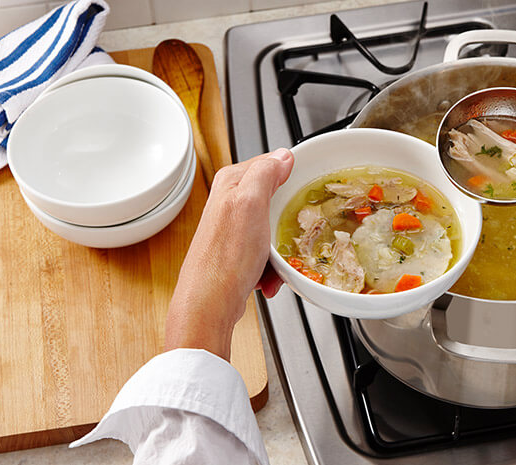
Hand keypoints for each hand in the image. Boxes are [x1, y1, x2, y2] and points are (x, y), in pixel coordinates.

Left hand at [165, 148, 293, 358]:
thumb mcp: (250, 203)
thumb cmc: (225, 258)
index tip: (306, 193)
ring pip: (274, 230)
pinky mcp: (237, 253)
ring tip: (274, 263)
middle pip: (276, 201)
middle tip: (289, 234)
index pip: (272, 165)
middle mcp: (229, 203)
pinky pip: (267, 254)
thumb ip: (265, 172)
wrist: (210, 303)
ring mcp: (233, 229)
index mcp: (231, 183)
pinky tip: (267, 277)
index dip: (291, 180)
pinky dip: (272, 267)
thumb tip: (282, 155)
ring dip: (280, 250)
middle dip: (287, 222)